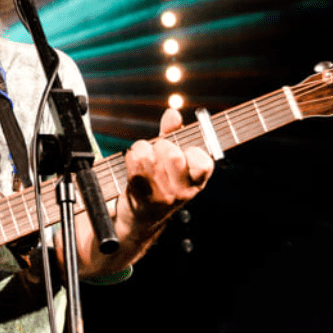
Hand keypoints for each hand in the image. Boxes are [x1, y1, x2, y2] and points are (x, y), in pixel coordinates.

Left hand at [122, 107, 213, 231]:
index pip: (202, 159)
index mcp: (197, 182)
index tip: (180, 155)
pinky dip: (131, 157)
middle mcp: (183, 191)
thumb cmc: (156, 184)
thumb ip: (174, 134)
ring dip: (141, 151)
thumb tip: (172, 113)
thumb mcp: (170, 161)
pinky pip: (135, 162)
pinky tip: (132, 167)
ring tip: (142, 161)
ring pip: (150, 155)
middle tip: (155, 157)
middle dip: (159, 147)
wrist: (138, 220)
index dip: (188, 151)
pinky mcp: (143, 195)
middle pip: (171, 153)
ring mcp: (163, 195)